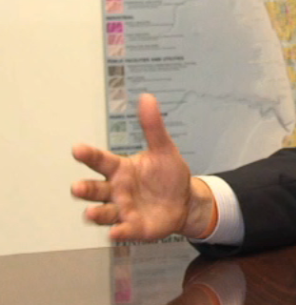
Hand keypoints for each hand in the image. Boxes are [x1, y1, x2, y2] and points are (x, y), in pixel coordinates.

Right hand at [70, 93, 213, 239]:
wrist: (184, 201)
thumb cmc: (167, 174)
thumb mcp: (164, 148)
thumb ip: (153, 126)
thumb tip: (147, 97)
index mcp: (120, 169)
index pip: (101, 161)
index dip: (89, 155)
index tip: (77, 149)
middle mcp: (116, 190)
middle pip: (95, 190)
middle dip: (85, 189)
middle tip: (76, 187)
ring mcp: (123, 210)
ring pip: (103, 213)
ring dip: (96, 213)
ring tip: (90, 213)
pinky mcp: (134, 227)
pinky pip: (123, 231)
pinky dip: (118, 232)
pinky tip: (115, 232)